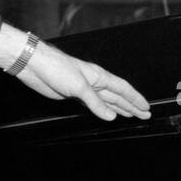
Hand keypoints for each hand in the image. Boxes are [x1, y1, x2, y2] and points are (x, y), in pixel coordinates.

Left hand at [0, 24, 149, 120]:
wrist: (34, 64)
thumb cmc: (56, 66)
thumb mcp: (80, 86)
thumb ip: (96, 103)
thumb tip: (111, 116)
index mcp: (99, 76)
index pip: (123, 89)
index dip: (136, 99)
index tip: (146, 108)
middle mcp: (94, 82)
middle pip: (118, 96)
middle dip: (132, 106)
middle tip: (144, 115)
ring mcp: (85, 89)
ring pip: (108, 101)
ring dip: (120, 108)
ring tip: (131, 115)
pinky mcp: (74, 94)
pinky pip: (94, 105)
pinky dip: (104, 110)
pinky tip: (108, 113)